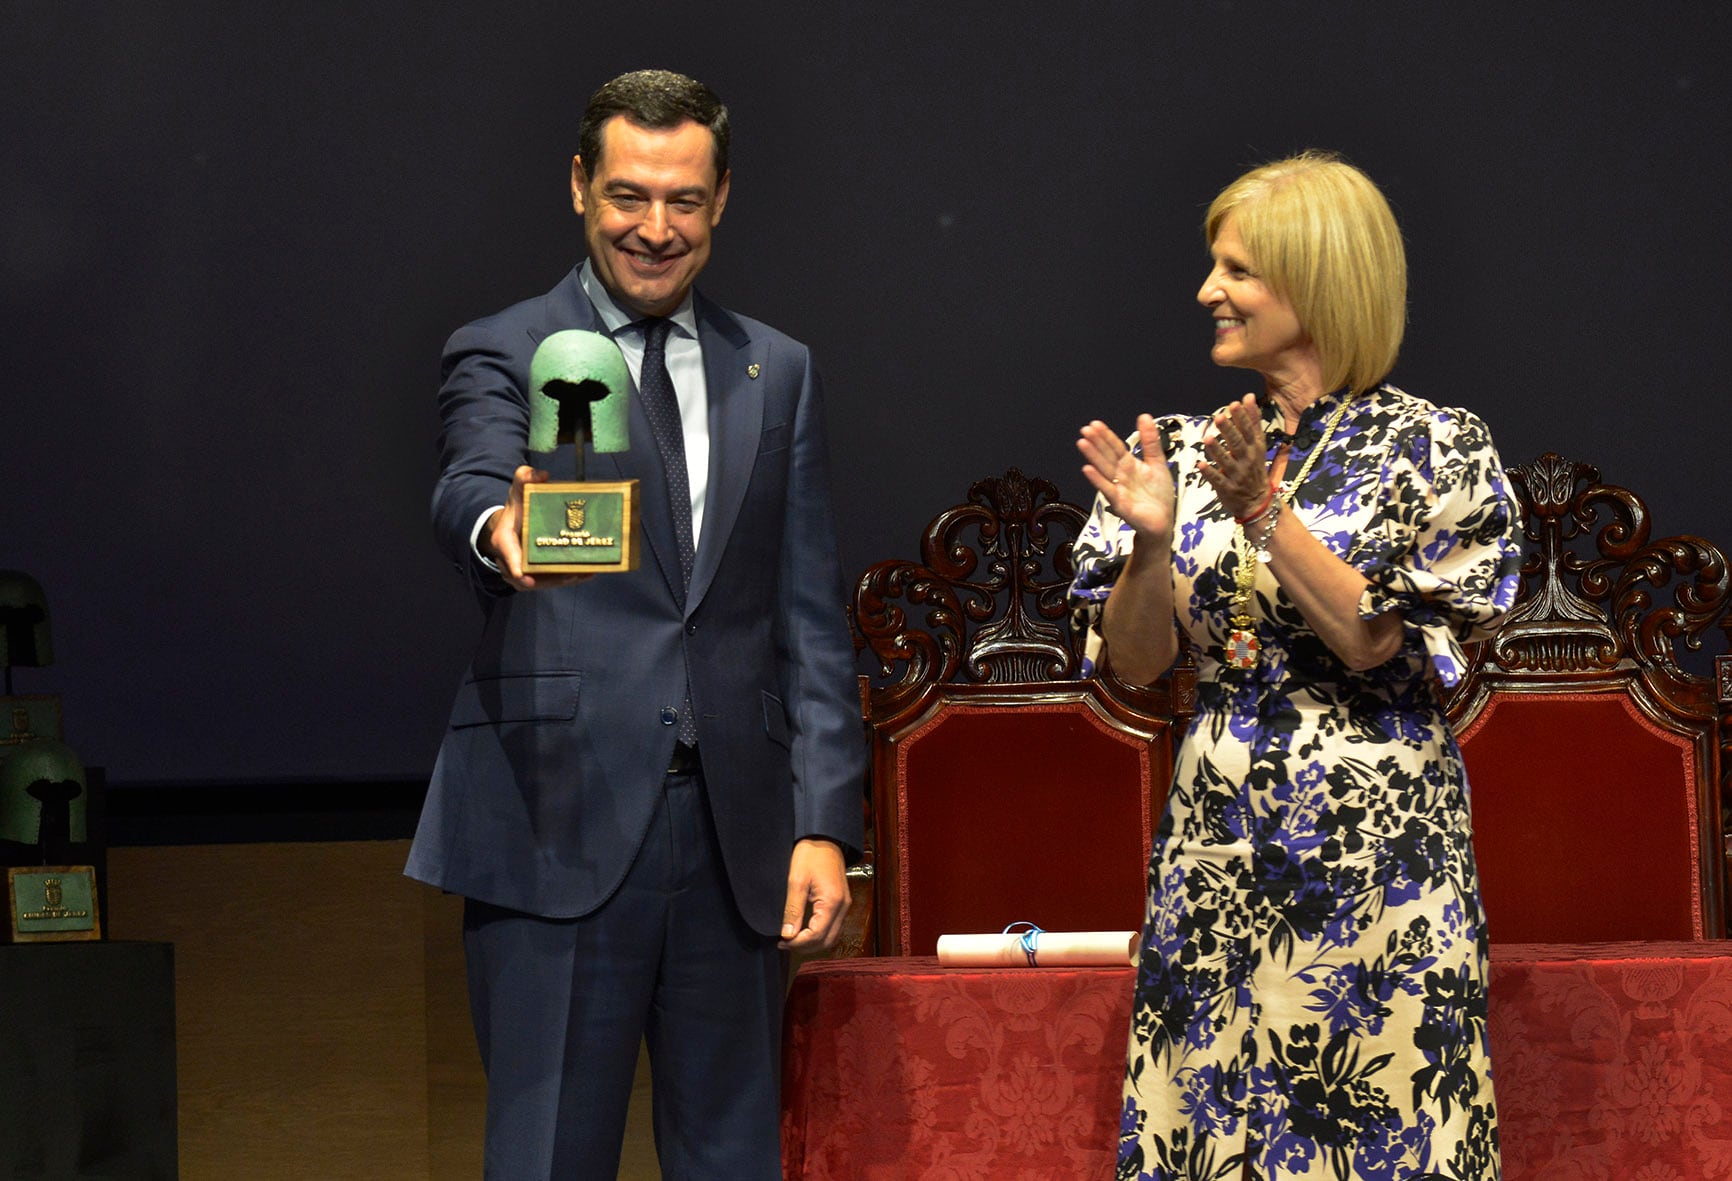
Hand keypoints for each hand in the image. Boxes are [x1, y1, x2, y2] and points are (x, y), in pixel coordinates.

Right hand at [484, 465, 593, 591]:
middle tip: (570, 574)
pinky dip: (569, 578)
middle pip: (527, 577)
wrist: (513, 525)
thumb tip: (542, 475)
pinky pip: (551, 581)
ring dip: (563, 579)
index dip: (515, 566)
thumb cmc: (517, 508)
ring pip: (542, 581)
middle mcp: (511, 561)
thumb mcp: (519, 490)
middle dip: (549, 578)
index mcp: (504, 541)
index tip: (526, 578)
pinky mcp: (537, 575)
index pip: (507, 554)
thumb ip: (524, 477)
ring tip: (585, 572)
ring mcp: (523, 572)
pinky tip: (589, 572)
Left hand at [780, 838, 848, 950]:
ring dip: (812, 942)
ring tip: (791, 939)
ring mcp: (844, 906)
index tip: (781, 942)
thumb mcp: (796, 881)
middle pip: (827, 941)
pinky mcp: (841, 903)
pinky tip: (803, 931)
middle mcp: (843, 907)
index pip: (817, 935)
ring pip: (831, 937)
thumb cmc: (810, 855)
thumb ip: (793, 910)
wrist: (824, 838)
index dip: (798, 943)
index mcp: (832, 902)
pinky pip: (832, 927)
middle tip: (784, 944)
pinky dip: (818, 934)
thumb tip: (787, 934)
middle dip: (805, 946)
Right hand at [1078, 414, 1176, 542]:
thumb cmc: (1158, 494)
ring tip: (1082, 443)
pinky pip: (1108, 489)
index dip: (1106, 436)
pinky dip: (1098, 480)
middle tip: (1085, 429)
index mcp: (1129, 465)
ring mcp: (1118, 489)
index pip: (1115, 447)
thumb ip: (1150, 441)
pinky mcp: (1120, 504)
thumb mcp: (1157, 462)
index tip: (1095, 424)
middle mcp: (1120, 475)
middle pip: (1107, 456)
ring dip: (1093, 457)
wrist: (1163, 521)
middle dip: (1096, 443)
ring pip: (1104, 469)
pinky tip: (1087, 469)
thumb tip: (1143, 416)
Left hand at [1197, 394, 1273, 520]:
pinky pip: (1217, 480)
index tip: (1235, 404)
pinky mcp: (1227, 488)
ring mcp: (1237, 475)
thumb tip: (1249, 396)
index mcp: (1254, 448)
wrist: (1257, 501)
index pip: (1249, 430)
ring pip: (1227, 461)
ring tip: (1208, 439)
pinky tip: (1201, 464)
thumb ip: (1252, 421)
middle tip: (1219, 417)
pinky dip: (1210, 473)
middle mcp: (1247, 460)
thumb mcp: (1258, 444)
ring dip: (1217, 450)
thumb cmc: (1255, 468)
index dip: (1243, 417)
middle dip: (1229, 430)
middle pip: (1238, 443)